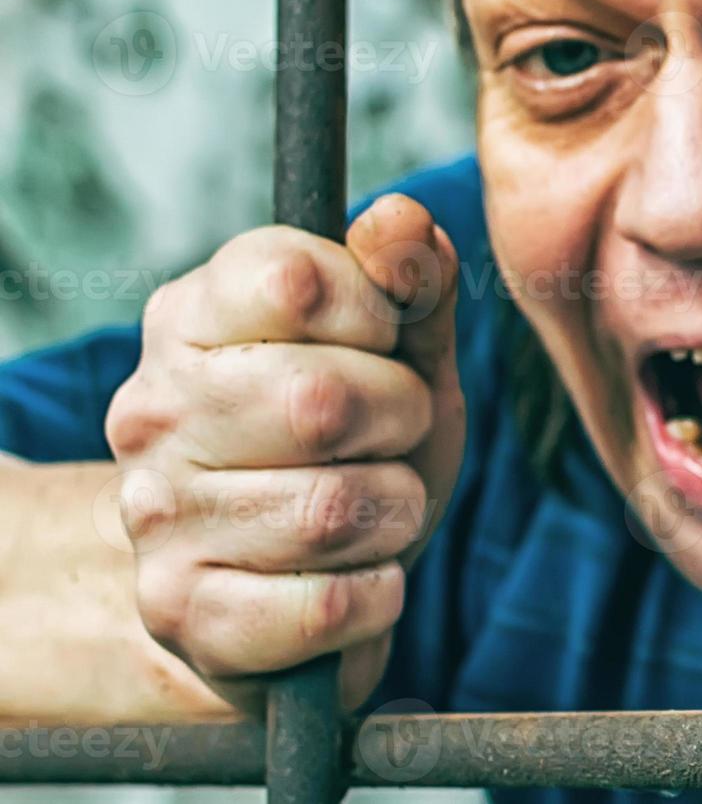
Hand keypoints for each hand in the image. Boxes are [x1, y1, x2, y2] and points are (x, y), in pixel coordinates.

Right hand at [105, 194, 465, 712]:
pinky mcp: (184, 614)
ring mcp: (157, 517)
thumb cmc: (346, 447)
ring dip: (395, 512)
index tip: (384, 341)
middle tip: (392, 435)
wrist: (267, 580)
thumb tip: (404, 223)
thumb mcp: (397, 354)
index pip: (294, 279)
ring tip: (375, 508)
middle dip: (401, 421)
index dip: (376, 311)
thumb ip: (412, 284)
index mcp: (192, 319)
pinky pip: (326, 604)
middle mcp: (153, 411)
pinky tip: (361, 575)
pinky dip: (377, 593)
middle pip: (322, 401)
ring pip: (333, 510)